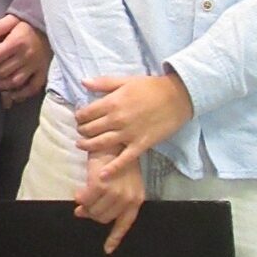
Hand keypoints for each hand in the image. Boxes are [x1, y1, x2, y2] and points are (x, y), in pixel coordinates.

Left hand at [0, 16, 50, 103]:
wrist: (51, 27)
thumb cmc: (28, 24)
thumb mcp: (13, 19)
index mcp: (18, 42)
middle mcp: (26, 56)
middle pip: (3, 72)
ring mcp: (35, 67)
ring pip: (14, 82)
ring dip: (0, 86)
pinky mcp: (43, 72)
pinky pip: (32, 88)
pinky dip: (21, 95)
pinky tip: (11, 95)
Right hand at [74, 152, 145, 253]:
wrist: (112, 140)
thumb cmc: (115, 159)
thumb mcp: (121, 181)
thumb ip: (110, 199)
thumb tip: (86, 213)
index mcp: (136, 198)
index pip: (125, 223)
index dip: (115, 238)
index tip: (107, 250)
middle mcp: (128, 198)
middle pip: (104, 218)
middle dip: (92, 214)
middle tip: (83, 208)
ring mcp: (115, 192)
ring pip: (94, 211)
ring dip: (85, 206)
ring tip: (81, 196)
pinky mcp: (101, 186)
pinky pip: (85, 200)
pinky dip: (80, 198)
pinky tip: (78, 192)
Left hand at [75, 71, 192, 175]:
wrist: (177, 97)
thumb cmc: (151, 87)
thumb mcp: (125, 80)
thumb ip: (103, 83)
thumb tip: (83, 82)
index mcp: (112, 102)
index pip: (86, 113)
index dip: (79, 116)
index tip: (79, 118)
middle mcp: (117, 119)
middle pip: (91, 129)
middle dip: (82, 131)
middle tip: (81, 131)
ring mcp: (128, 134)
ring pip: (101, 143)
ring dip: (88, 146)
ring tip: (82, 146)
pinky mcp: (140, 144)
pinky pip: (124, 159)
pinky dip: (113, 168)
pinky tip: (103, 175)